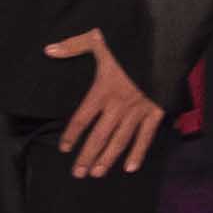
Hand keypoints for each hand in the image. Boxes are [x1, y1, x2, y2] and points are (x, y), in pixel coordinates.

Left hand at [44, 26, 166, 179]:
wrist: (164, 41)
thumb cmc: (130, 40)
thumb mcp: (99, 38)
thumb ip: (74, 46)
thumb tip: (48, 50)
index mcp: (103, 89)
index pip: (82, 118)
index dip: (71, 135)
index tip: (64, 149)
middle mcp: (119, 104)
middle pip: (100, 136)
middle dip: (88, 156)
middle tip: (78, 174)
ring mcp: (139, 110)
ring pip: (121, 140)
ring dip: (108, 158)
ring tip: (97, 174)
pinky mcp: (156, 111)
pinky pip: (146, 136)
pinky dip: (139, 152)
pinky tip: (130, 168)